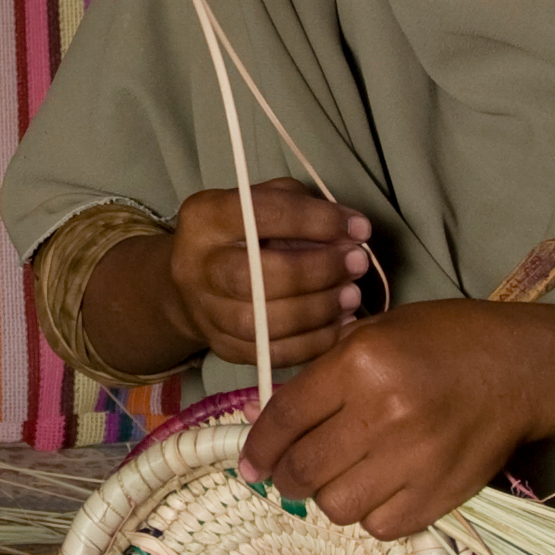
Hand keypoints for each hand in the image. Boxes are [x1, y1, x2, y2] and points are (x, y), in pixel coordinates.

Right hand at [166, 181, 373, 370]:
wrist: (195, 282)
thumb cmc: (243, 233)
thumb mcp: (265, 201)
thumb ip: (304, 208)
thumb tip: (350, 235)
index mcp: (205, 217)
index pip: (263, 215)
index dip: (317, 221)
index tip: (360, 228)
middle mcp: (196, 266)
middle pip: (255, 276)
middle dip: (316, 271)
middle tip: (357, 264)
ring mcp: (205, 312)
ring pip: (261, 322)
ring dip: (317, 310)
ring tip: (351, 296)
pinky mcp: (222, 347)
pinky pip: (270, 353)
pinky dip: (312, 342)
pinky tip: (338, 325)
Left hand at [240, 303, 541, 538]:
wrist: (522, 369)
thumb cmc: (446, 341)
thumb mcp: (376, 333)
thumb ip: (322, 375)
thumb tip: (265, 423)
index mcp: (362, 364)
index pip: (286, 418)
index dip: (259, 447)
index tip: (251, 464)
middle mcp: (383, 413)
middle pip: (304, 469)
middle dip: (287, 477)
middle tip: (294, 473)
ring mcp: (413, 459)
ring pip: (337, 506)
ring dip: (331, 495)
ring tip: (347, 476)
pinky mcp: (439, 494)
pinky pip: (380, 527)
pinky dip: (372, 514)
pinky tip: (383, 489)